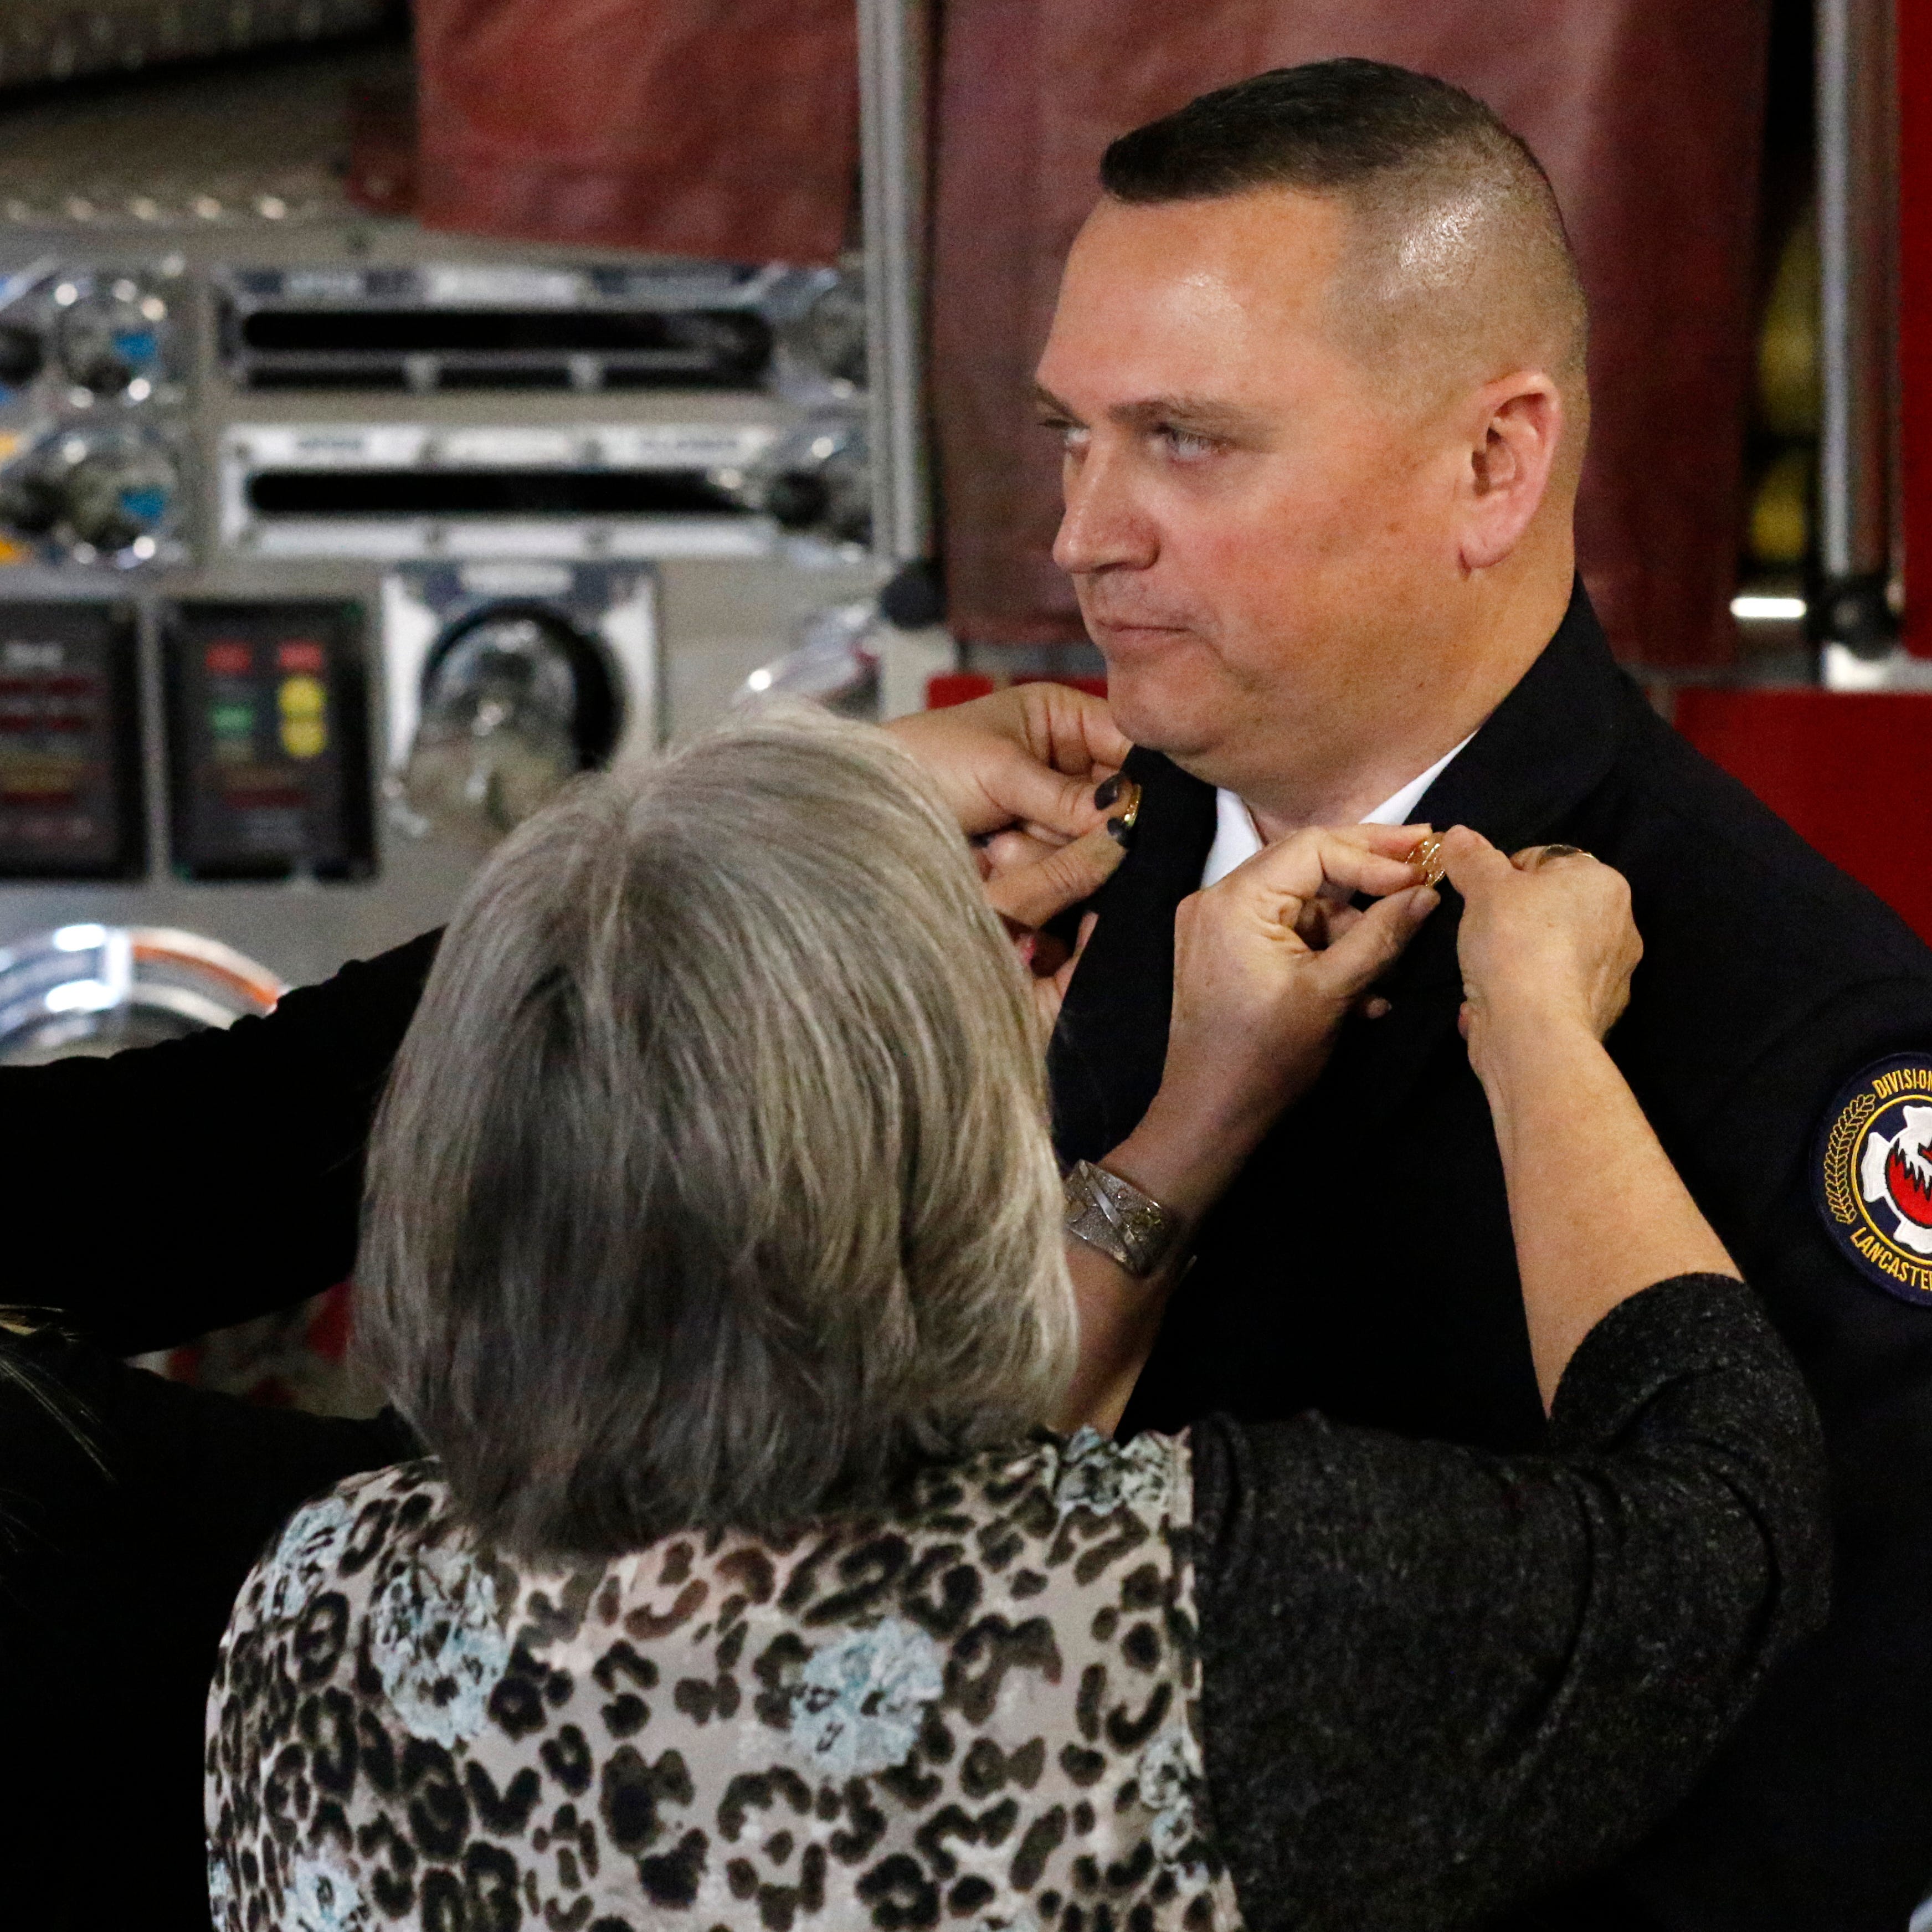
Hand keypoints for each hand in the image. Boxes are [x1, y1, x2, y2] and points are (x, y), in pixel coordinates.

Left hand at [887, 687, 1135, 1026]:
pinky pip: (1056, 870)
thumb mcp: (999, 772)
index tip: (1131, 813)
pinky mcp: (1032, 853)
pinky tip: (991, 857)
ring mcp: (1047, 813)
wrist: (862, 811)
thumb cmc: (922, 766)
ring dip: (1040, 849)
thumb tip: (1128, 817)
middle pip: (1114, 805)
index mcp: (1061, 718)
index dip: (1139, 780)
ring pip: (1085, 845)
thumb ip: (1066, 796)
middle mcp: (1063, 764)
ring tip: (993, 840)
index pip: (1130, 744)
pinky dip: (1025, 868)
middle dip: (1073, 824)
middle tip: (1026, 827)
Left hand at [1123, 824, 1437, 1216]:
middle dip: (1369, 874)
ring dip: (1353, 929)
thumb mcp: (1331, 993)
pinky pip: (1288, 932)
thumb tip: (1426, 892)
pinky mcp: (1227, 951)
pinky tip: (1364, 994)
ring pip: (1304, 903)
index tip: (1423, 869)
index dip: (1374, 855)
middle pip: (1307, 864)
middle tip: (1425, 860)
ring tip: (1392, 966)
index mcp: (1235, 900)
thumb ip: (1380, 937)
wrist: (1209, 1116)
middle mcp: (1218, 900)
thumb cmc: (1264, 1059)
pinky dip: (1327, 952)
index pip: (1314, 847)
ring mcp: (1219, 925)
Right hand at [1440, 827, 1640, 1079]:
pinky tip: (1500, 1003)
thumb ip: (1473, 858)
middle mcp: (1621, 924)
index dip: (1505, 876)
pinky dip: (1529, 993)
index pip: (1545, 861)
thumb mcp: (1484, 888)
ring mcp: (1615, 974)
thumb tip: (1459, 834)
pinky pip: (1555, 991)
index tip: (1481, 899)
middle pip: (1552, 908)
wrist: (1534, 1031)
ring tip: (1488, 973)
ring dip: (1521, 958)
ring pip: (1553, 951)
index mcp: (1603, 882)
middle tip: (1483, 934)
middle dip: (1515, 919)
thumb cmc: (1515, 943)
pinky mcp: (1600, 1014)